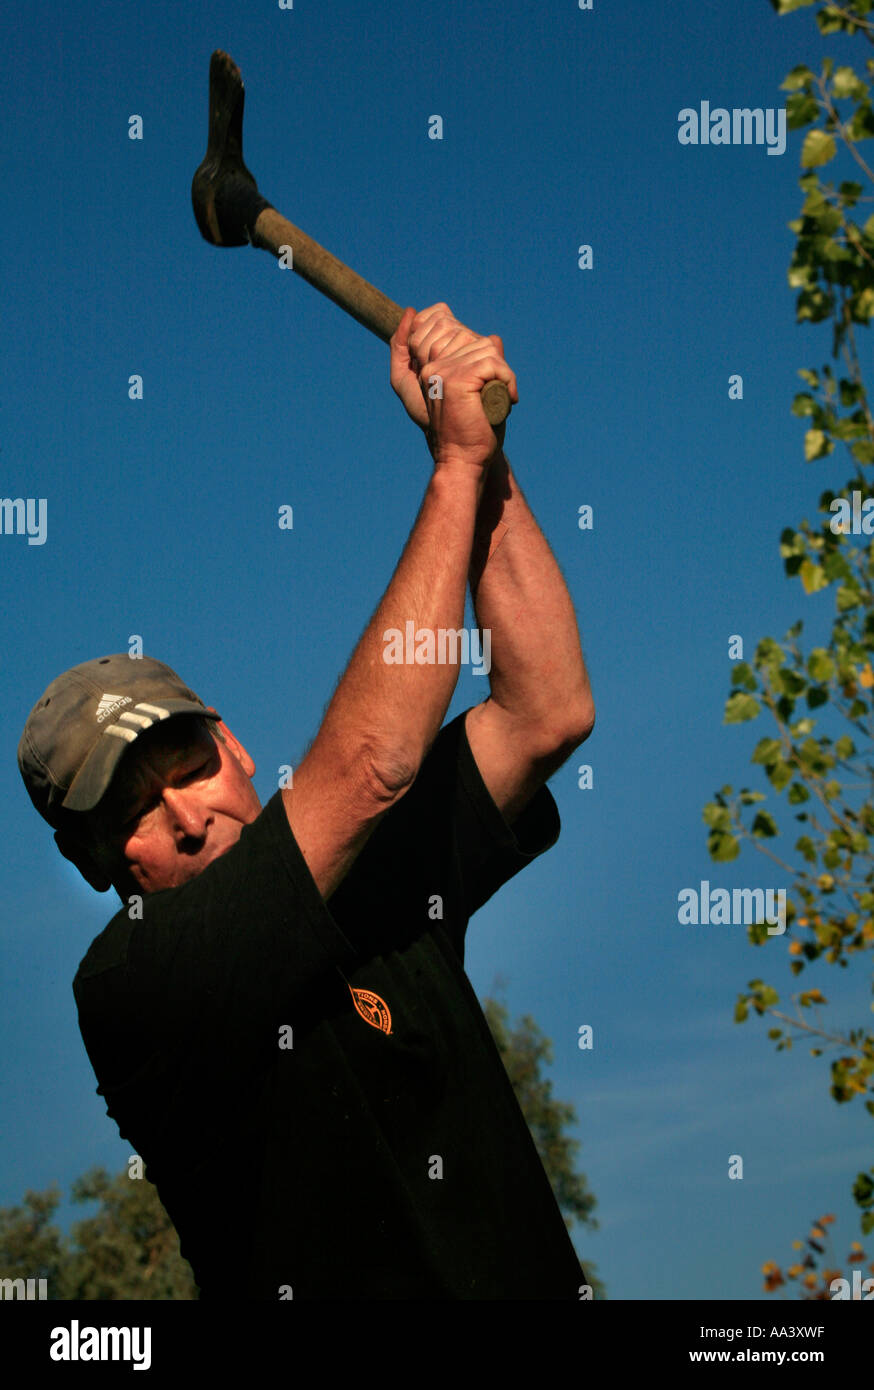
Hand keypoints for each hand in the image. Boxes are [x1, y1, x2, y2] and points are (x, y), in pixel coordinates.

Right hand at [389, 303, 517, 471]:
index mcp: (432, 369)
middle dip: (496, 366)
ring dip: (504, 374)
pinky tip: (508, 400)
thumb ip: (480, 365)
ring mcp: (443, 372)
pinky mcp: (457, 380)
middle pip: (479, 342)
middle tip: (498, 395)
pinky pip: (493, 364)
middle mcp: (433, 367)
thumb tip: (494, 338)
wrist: (462, 462)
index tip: (491, 384)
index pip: (464, 337)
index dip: (487, 357)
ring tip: (501, 399)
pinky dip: (508, 380)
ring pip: (488, 350)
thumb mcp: (475, 393)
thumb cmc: (470, 434)